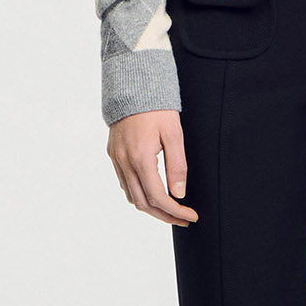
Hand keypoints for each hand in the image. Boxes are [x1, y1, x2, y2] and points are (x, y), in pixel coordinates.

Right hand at [108, 109, 199, 225]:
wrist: (133, 86)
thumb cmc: (157, 107)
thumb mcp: (174, 134)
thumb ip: (177, 166)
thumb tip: (179, 194)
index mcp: (141, 158)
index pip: (158, 198)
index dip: (176, 211)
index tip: (191, 216)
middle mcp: (125, 162)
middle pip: (143, 203)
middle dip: (164, 215)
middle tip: (183, 219)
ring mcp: (116, 158)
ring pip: (131, 196)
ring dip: (151, 207)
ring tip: (170, 210)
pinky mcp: (113, 154)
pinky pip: (124, 183)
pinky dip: (138, 194)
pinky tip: (152, 193)